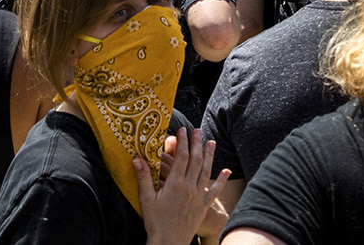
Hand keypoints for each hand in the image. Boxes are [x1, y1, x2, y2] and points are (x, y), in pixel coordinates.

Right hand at [135, 128, 229, 244]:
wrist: (168, 242)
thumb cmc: (155, 221)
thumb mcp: (146, 199)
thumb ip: (143, 177)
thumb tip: (137, 158)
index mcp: (175, 183)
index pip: (181, 157)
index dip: (182, 142)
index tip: (182, 131)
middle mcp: (189, 187)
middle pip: (195, 160)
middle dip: (197, 143)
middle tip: (197, 130)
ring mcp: (198, 196)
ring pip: (206, 171)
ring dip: (210, 155)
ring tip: (211, 142)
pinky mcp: (204, 206)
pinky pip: (215, 190)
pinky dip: (221, 179)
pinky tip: (226, 170)